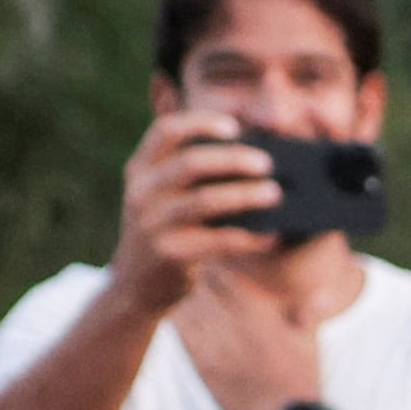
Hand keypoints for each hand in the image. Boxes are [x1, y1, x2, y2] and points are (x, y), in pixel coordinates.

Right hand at [106, 111, 281, 314]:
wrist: (135, 286)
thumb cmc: (165, 232)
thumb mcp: (160, 196)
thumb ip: (186, 173)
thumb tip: (248, 156)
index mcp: (140, 169)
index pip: (166, 131)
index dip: (200, 123)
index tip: (234, 127)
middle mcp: (141, 192)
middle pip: (191, 162)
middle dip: (233, 159)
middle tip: (267, 164)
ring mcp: (152, 224)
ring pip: (206, 200)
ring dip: (246, 195)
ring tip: (275, 194)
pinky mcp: (169, 254)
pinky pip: (217, 241)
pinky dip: (249, 237)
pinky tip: (271, 236)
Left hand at [170, 270, 317, 409]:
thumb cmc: (301, 377)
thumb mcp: (310, 340)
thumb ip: (309, 312)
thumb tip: (322, 292)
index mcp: (259, 311)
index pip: (225, 274)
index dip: (215, 266)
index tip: (211, 265)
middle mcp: (235, 324)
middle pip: (202, 288)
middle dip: (196, 281)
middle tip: (189, 276)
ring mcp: (217, 345)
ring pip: (188, 309)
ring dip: (184, 300)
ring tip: (181, 295)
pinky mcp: (205, 366)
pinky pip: (183, 336)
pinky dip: (179, 325)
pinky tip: (175, 319)